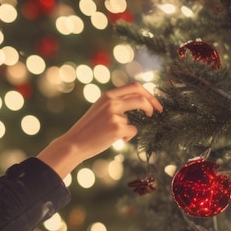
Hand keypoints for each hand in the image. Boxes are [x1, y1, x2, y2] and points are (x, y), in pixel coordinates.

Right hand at [37, 82, 162, 178]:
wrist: (74, 143)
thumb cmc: (88, 129)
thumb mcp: (100, 109)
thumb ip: (115, 104)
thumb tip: (138, 102)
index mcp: (107, 95)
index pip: (134, 86)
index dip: (148, 93)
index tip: (153, 102)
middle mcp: (111, 101)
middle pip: (141, 97)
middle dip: (152, 103)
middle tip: (156, 112)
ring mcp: (114, 114)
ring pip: (134, 119)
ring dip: (129, 128)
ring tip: (115, 135)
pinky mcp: (117, 127)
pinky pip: (132, 131)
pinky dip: (126, 137)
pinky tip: (113, 140)